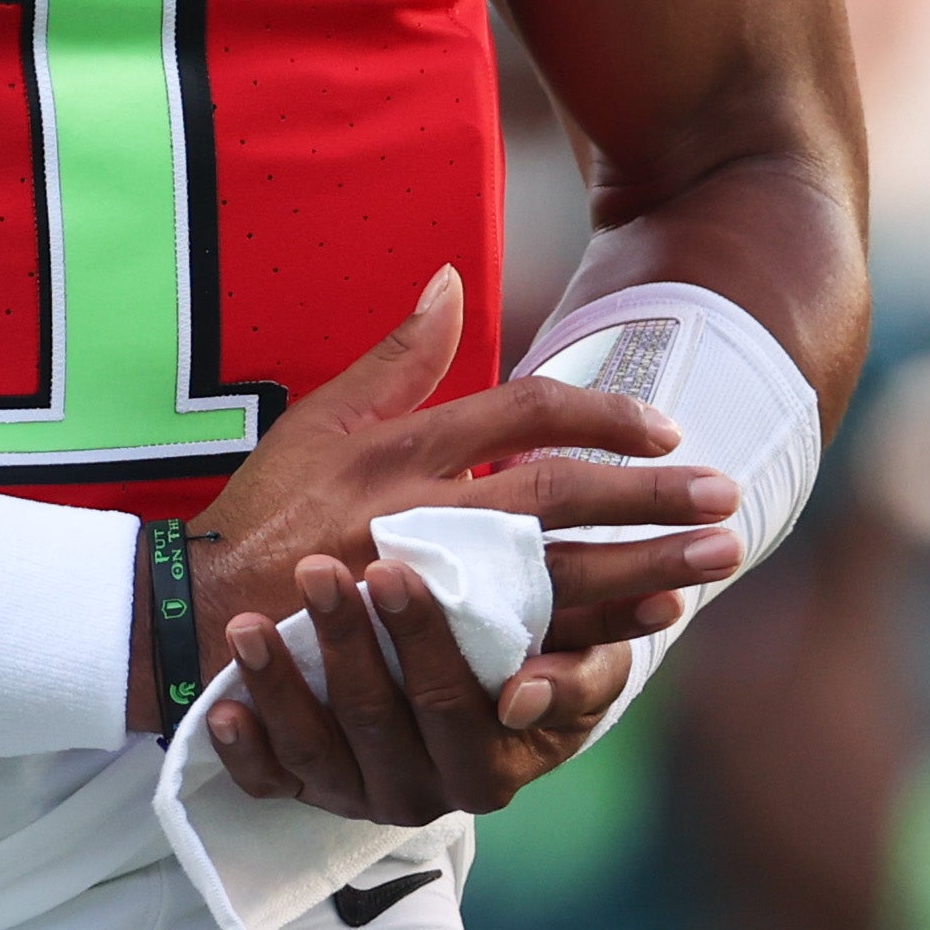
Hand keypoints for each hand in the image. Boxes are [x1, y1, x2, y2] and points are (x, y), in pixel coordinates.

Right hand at [180, 265, 734, 820]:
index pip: (526, 411)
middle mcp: (418, 510)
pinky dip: (589, 640)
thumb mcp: (318, 419)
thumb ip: (399, 356)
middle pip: (558, 494)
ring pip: (555, 575)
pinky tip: (641, 636)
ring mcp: (422, 586)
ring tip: (714, 564)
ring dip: (642, 569)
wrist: (203, 618)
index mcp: (401, 446)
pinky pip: (521, 646)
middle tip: (726, 497)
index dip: (605, 414)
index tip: (667, 428)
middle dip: (649, 497)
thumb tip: (452, 279)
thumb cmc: (266, 514)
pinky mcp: (418, 650)